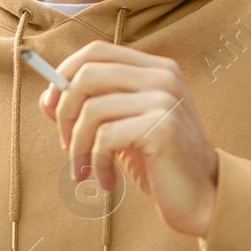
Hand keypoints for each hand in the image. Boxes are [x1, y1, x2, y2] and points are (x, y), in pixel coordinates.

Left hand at [38, 40, 219, 236]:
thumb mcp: (120, 132)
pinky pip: (105, 137)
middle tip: (66, 146)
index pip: (95, 51)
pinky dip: (96, 162)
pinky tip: (106, 180)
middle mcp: (161, 76)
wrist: (203, 198)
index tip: (53, 109)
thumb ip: (88, 111)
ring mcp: (164, 99)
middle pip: (87, 74)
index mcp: (154, 68)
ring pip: (91, 109)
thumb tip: (47, 99)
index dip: (64, 75)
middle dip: (64, 113)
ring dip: (77, 146)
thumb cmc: (160, 165)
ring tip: (85, 170)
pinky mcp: (162, 126)